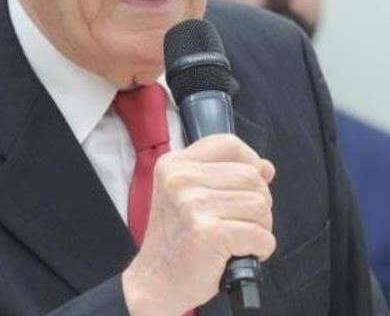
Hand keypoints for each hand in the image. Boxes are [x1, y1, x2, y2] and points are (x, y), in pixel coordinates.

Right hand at [122, 134, 275, 314]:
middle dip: (259, 202)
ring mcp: (192, 204)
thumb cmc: (178, 237)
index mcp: (174, 163)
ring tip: (240, 238)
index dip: (249, 161)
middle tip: (242, 221)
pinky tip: (243, 253)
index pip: (227, 143)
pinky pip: (260, 235)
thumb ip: (227, 175)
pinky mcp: (208, 233)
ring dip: (261, 227)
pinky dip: (261, 249)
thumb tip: (266, 166)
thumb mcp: (191, 195)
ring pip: (259, 205)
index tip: (249, 183)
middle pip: (251, 176)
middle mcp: (181, 178)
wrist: (156, 279)